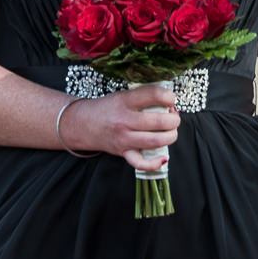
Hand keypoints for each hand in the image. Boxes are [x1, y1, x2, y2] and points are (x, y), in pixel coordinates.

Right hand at [58, 85, 178, 168]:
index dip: (168, 96)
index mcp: (125, 101)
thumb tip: (169, 103)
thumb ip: (144, 97)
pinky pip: (141, 163)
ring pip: (155, 141)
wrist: (84, 124)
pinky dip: (154, 163)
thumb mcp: (123, 95)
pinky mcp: (123, 152)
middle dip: (174, 119)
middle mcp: (124, 120)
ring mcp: (124, 138)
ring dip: (170, 136)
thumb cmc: (108, 109)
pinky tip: (163, 157)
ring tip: (171, 132)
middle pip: (159, 121)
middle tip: (173, 117)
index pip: (153, 95)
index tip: (171, 98)